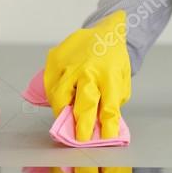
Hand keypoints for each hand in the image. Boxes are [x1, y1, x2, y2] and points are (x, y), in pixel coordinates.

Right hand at [43, 9, 131, 141]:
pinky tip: (61, 101)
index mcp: (109, 76)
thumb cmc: (114, 59)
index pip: (108, 109)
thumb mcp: (121, 79)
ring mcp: (69, 64)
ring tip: (66, 121)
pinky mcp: (54, 60)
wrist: (104, 31)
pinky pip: (50, 85)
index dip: (106, 128)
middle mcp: (89, 70)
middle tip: (80, 140)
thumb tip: (102, 125)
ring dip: (62, 113)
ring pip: (60, 97)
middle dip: (82, 126)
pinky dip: (54, 97)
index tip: (104, 141)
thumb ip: (112, 101)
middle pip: (83, 104)